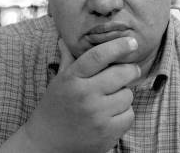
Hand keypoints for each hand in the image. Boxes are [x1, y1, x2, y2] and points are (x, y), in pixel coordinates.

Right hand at [4, 36, 139, 152]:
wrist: (46, 145)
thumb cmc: (55, 107)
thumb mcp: (59, 81)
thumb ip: (67, 59)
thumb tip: (64, 38)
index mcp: (72, 78)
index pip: (99, 56)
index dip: (119, 46)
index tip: (132, 41)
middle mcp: (85, 95)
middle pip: (121, 73)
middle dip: (131, 69)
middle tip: (131, 70)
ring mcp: (97, 116)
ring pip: (128, 95)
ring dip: (124, 94)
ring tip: (112, 97)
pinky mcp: (106, 134)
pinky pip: (129, 115)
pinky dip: (125, 113)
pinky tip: (113, 113)